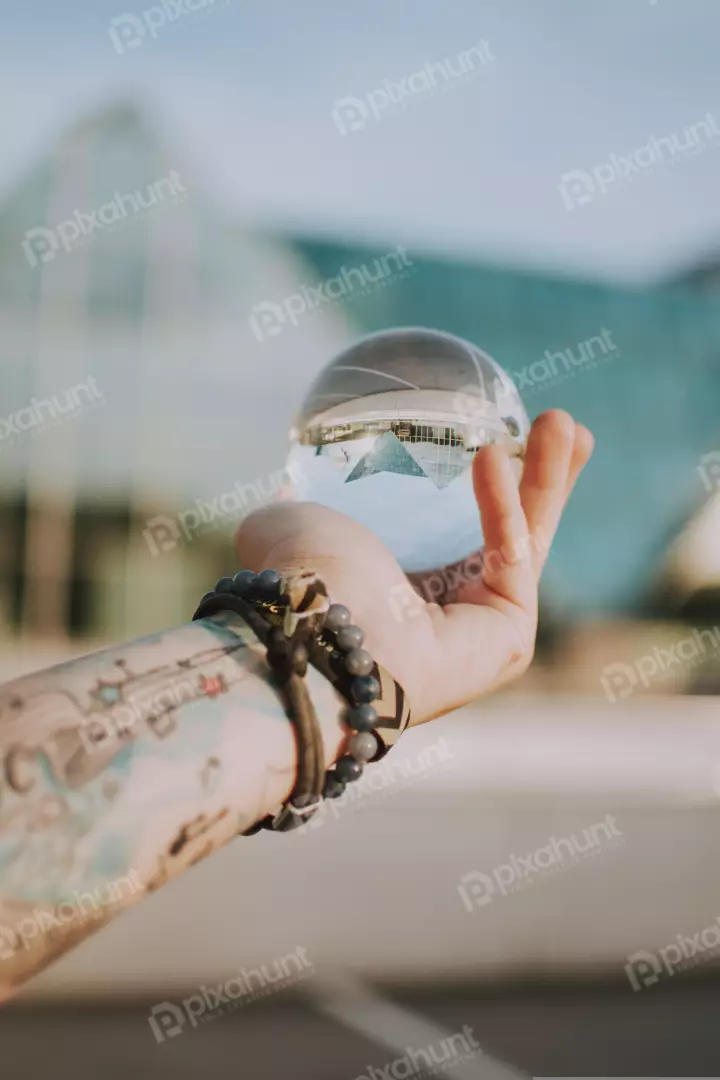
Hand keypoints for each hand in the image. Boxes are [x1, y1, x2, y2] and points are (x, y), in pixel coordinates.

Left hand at [236, 410, 592, 724]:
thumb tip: (290, 485)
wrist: (314, 638)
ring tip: (560, 419)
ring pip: (528, 541)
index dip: (485, 491)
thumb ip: (298, 504)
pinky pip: (512, 557)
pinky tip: (492, 456)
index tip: (497, 442)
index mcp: (400, 594)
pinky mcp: (508, 640)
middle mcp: (446, 617)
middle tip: (556, 424)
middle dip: (538, 481)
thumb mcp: (288, 525)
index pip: (458, 534)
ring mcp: (481, 632)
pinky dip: (505, 506)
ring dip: (549, 479)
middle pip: (509, 536)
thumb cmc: (300, 584)